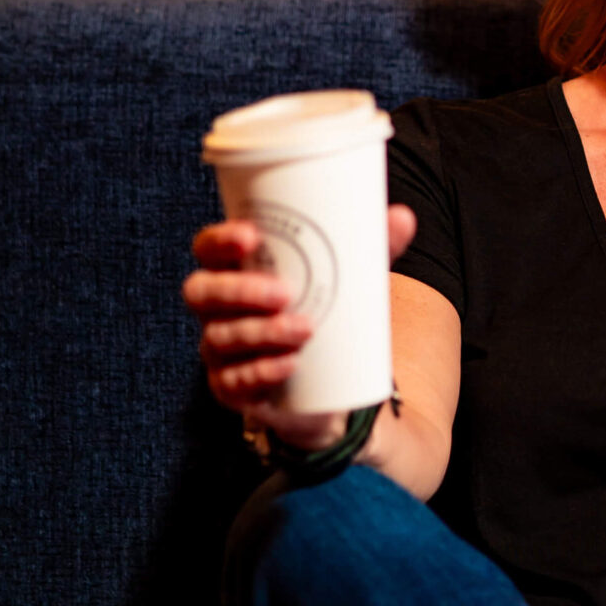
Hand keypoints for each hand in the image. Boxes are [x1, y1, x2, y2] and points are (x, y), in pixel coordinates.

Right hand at [183, 205, 418, 450]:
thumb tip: (404, 217)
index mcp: (235, 270)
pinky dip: (261, 372)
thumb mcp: (352, 278)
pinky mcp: (232, 388)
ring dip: (261, 333)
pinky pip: (233, 382)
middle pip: (201, 292)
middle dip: (239, 290)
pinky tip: (289, 366)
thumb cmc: (329, 311)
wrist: (334, 383)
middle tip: (285, 292)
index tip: (250, 236)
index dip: (219, 240)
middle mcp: (217, 309)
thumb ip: (373, 247)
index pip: (207, 249)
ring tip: (306, 329)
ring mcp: (219, 350)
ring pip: (219, 338)